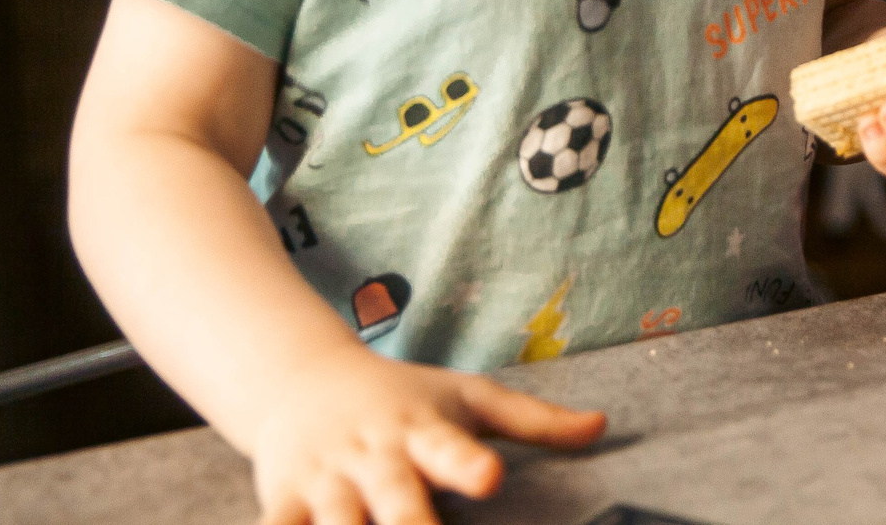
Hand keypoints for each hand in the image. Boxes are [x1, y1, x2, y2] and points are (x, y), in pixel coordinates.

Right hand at [246, 349, 604, 524]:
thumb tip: (604, 426)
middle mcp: (373, 458)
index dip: (466, 464)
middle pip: (394, 501)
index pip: (450, 448)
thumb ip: (534, 420)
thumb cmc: (403, 398)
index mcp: (422, 431)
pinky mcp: (281, 504)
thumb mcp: (469, 398)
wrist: (301, 380)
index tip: (488, 477)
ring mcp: (323, 483)